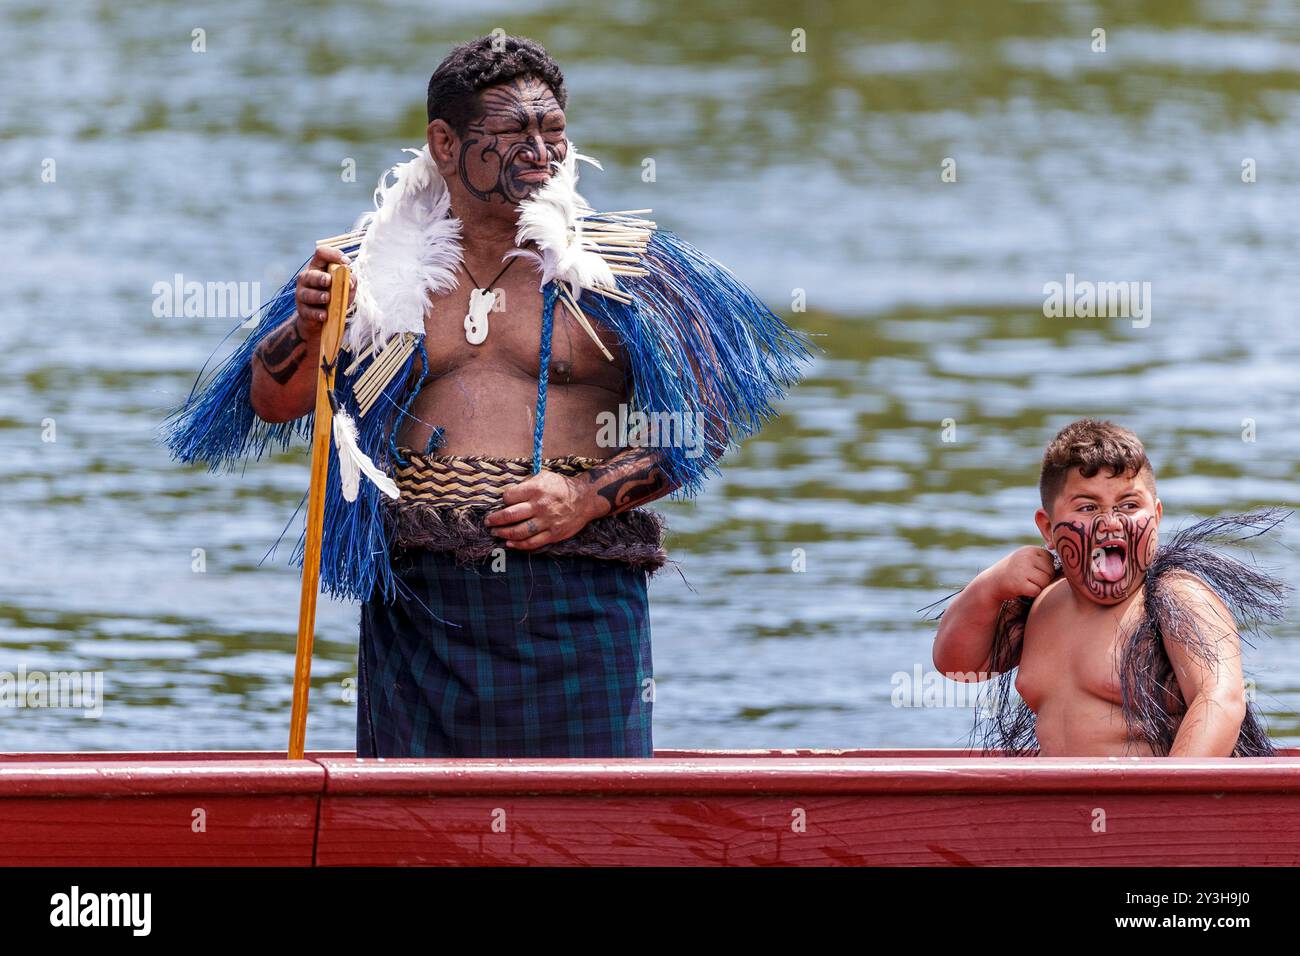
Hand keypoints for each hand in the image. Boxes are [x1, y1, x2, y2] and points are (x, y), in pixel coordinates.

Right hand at [294, 246, 355, 332]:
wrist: (321, 321)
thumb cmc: (334, 299)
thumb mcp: (345, 288)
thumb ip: (350, 280)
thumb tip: (350, 280)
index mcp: (318, 268)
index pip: (321, 254)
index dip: (333, 254)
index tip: (346, 262)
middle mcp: (307, 279)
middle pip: (311, 275)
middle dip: (320, 277)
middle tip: (328, 280)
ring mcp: (302, 295)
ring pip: (307, 294)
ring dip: (318, 295)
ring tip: (327, 298)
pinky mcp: (302, 311)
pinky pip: (309, 311)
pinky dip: (317, 313)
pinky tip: (324, 315)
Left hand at [483, 471, 598, 549]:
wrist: (585, 499)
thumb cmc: (561, 486)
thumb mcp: (544, 476)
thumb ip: (526, 484)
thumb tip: (508, 496)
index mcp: (536, 489)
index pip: (509, 497)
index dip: (503, 500)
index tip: (503, 503)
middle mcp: (540, 505)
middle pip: (509, 515)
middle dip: (494, 520)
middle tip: (488, 522)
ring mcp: (546, 521)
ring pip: (518, 531)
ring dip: (503, 533)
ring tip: (495, 533)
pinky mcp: (553, 534)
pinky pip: (532, 543)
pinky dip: (518, 545)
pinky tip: (510, 543)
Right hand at [976, 546, 1057, 603]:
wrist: (991, 583)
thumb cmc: (1013, 573)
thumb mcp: (1026, 559)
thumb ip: (1042, 559)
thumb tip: (1071, 564)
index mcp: (1029, 549)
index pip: (1051, 560)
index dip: (1044, 569)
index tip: (1032, 571)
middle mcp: (1025, 557)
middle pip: (1050, 571)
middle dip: (1042, 578)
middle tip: (1028, 579)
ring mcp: (1021, 569)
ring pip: (1045, 581)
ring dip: (1037, 586)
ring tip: (1024, 583)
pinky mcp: (1019, 583)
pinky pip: (1037, 590)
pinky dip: (1031, 593)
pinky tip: (1021, 589)